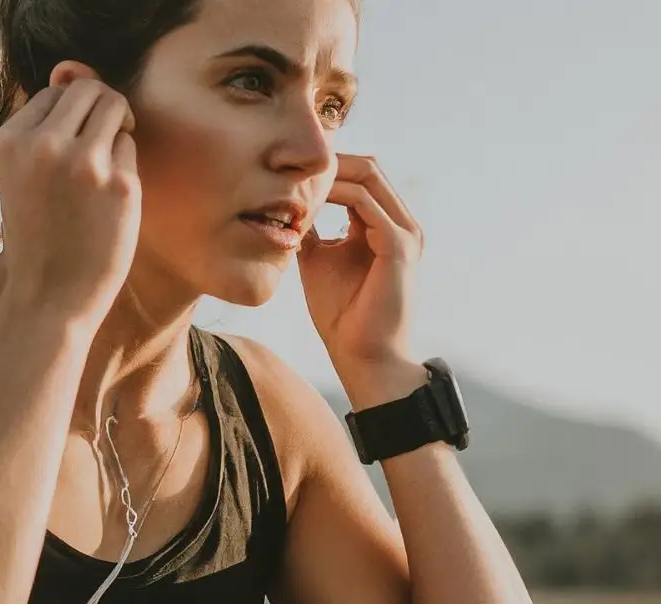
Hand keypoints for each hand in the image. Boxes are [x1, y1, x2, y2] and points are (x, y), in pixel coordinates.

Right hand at [0, 64, 141, 334]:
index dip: (71, 117)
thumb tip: (72, 68)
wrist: (48, 302)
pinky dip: (126, 167)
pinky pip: (132, 149)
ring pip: (115, 107)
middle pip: (88, 89)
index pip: (54, 94)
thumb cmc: (39, 240)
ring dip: (118, 127)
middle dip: (102, 108)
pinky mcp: (122, 185)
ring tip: (108, 168)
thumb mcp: (21, 178)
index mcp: (12, 140)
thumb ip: (43, 129)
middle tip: (104, 144)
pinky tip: (112, 201)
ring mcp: (86, 162)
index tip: (72, 150)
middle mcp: (46, 144)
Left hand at [297, 154, 423, 371]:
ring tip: (291, 179)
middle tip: (287, 165)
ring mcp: (404, 233)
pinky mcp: (398, 245)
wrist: (363, 356)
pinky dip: (334, 195)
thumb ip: (311, 232)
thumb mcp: (318, 262)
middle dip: (329, 161)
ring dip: (329, 174)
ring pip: (369, 177)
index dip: (327, 169)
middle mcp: (400, 225)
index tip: (286, 171)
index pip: (362, 178)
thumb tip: (284, 208)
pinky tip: (304, 203)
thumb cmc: (343, 316)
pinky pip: (365, 203)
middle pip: (368, 168)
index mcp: (385, 227)